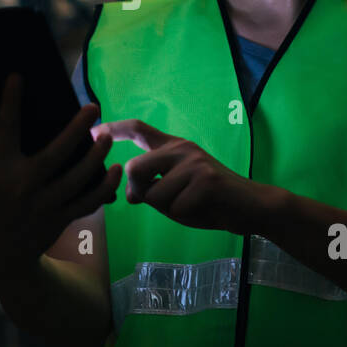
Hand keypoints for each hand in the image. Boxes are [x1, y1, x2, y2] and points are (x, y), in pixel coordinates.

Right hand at [0, 74, 122, 281]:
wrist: (1, 250)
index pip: (4, 130)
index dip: (9, 102)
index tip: (17, 76)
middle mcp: (24, 186)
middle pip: (55, 155)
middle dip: (76, 131)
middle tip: (93, 107)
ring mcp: (46, 204)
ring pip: (77, 179)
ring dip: (96, 157)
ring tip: (107, 135)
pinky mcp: (62, 217)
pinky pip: (88, 202)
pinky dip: (104, 188)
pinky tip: (115, 170)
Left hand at [91, 119, 278, 234]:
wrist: (252, 206)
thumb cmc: (210, 201)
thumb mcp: (176, 191)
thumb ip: (152, 186)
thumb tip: (129, 195)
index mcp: (174, 147)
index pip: (139, 129)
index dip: (114, 129)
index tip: (94, 132)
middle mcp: (182, 148)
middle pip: (134, 169)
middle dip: (139, 192)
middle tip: (160, 201)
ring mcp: (194, 162)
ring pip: (154, 194)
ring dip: (167, 209)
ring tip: (191, 205)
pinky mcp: (206, 181)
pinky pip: (176, 208)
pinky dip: (186, 217)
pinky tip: (204, 209)